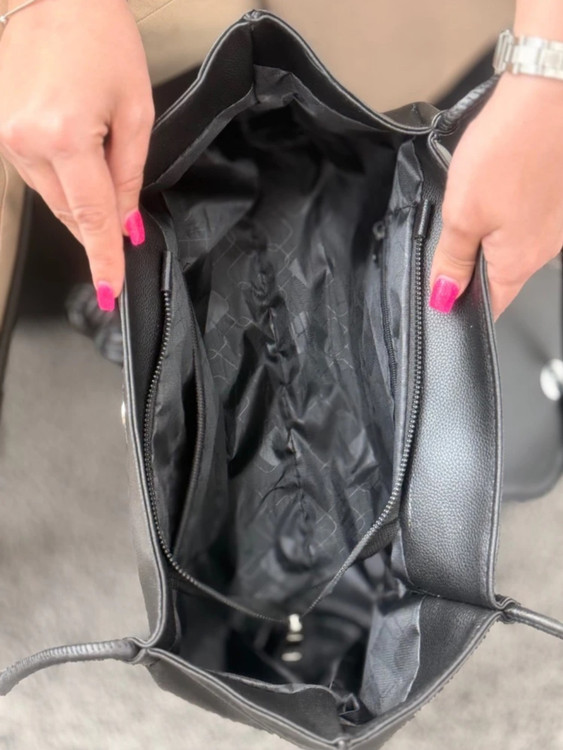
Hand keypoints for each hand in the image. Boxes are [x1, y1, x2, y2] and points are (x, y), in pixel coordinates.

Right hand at [0, 0, 154, 310]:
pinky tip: (77, 154)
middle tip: (122, 220)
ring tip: (99, 156)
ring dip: (81, 198)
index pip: (90, 218)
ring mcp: (7, 137)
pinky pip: (38, 175)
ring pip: (53, 197)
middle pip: (70, 212)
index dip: (104, 258)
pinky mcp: (1, 130)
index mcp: (64, 139)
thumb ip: (130, 175)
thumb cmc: (102, 39)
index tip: (111, 291)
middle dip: (99, 225)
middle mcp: (26, 144)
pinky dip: (63, 178)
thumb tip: (127, 223)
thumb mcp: (135, 111)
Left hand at [430, 73, 562, 318]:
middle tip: (449, 240)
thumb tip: (445, 295)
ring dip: (486, 236)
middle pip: (500, 276)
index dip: (462, 306)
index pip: (491, 306)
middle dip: (471, 268)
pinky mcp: (555, 198)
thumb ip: (453, 260)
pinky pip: (524, 219)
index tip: (443, 299)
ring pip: (511, 245)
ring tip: (470, 206)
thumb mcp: (462, 214)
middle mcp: (543, 249)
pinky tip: (492, 188)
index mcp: (518, 262)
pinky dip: (504, 212)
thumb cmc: (508, 150)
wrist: (547, 94)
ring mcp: (553, 223)